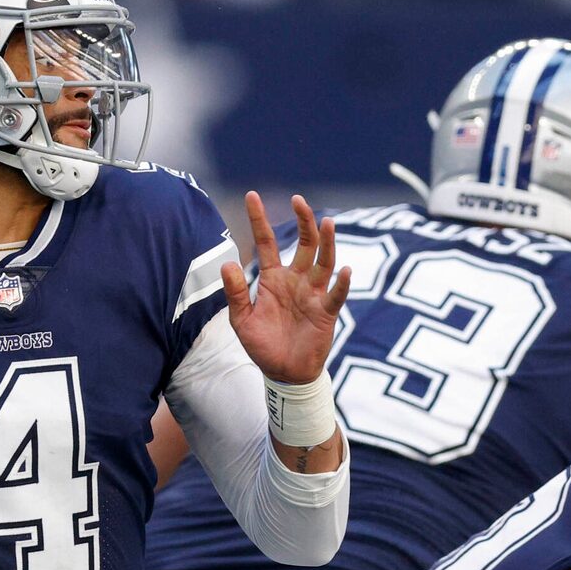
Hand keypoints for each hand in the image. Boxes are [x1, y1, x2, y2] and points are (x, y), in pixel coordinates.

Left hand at [223, 191, 348, 385]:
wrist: (283, 373)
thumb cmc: (263, 345)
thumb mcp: (242, 319)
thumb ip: (236, 292)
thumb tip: (227, 264)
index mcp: (273, 278)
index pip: (267, 243)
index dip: (259, 220)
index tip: (252, 196)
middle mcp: (296, 280)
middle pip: (304, 244)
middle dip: (303, 221)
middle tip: (299, 200)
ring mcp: (313, 294)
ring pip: (323, 262)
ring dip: (327, 243)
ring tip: (327, 222)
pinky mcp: (326, 313)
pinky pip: (335, 295)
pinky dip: (341, 284)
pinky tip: (343, 270)